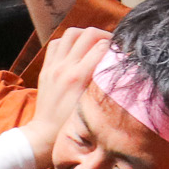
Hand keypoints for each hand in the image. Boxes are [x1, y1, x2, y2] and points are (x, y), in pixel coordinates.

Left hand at [23, 26, 110, 165]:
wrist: (44, 134)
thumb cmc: (72, 123)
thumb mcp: (93, 103)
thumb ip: (104, 82)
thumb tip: (120, 64)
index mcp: (78, 77)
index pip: (103, 46)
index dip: (117, 45)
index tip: (124, 51)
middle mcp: (65, 67)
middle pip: (88, 33)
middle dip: (104, 35)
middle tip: (111, 45)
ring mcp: (53, 66)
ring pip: (71, 33)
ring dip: (85, 35)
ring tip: (93, 45)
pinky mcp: (46, 69)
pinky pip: (56, 43)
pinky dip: (68, 42)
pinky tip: (76, 51)